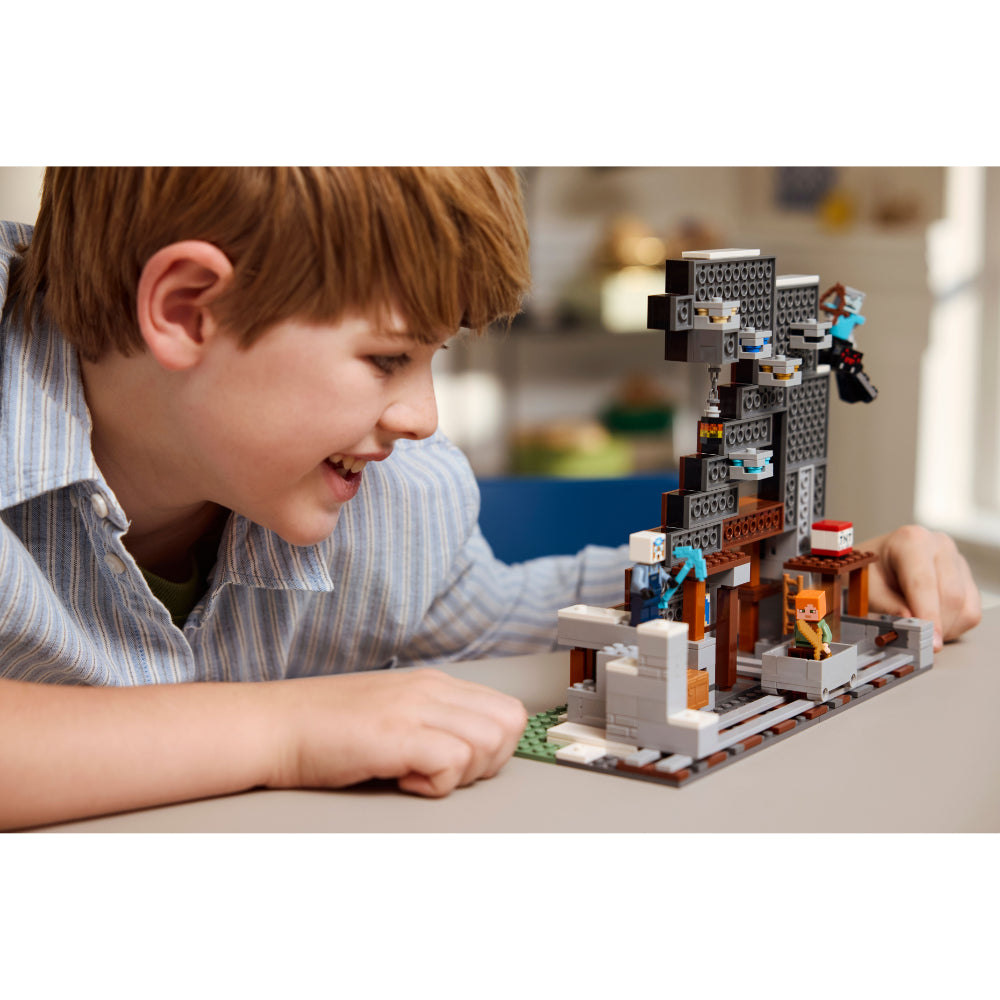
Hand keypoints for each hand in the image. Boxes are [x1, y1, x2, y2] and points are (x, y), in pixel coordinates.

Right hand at [261, 668, 527, 797]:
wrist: (272, 725)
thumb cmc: (324, 728)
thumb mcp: (392, 711)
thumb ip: (431, 721)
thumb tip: (471, 751)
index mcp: (434, 683)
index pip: (507, 711)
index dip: (495, 748)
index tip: (458, 764)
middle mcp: (430, 689)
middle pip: (508, 725)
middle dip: (487, 763)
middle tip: (443, 773)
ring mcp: (413, 708)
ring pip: (488, 742)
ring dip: (461, 773)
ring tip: (419, 775)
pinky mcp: (395, 734)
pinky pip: (452, 761)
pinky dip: (435, 784)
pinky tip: (402, 780)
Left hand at [861, 526, 980, 650]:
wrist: (876, 563)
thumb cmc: (868, 573)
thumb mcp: (867, 589)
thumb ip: (888, 606)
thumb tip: (913, 624)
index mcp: (911, 540)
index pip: (924, 583)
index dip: (927, 615)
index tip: (929, 641)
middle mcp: (940, 546)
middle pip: (950, 596)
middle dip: (934, 626)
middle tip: (915, 643)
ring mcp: (958, 561)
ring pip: (963, 607)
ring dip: (943, 628)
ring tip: (916, 627)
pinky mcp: (967, 579)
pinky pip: (970, 612)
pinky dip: (953, 626)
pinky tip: (930, 622)